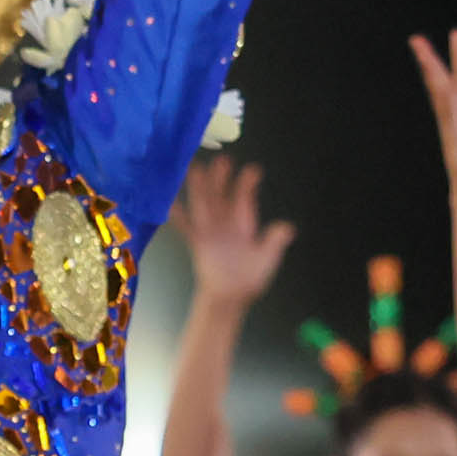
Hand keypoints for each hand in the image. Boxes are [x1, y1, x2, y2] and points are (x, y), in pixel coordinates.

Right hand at [173, 154, 293, 309]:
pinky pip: (186, 227)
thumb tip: (286, 228)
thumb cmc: (250, 277)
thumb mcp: (267, 258)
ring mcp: (210, 230)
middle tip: (222, 159)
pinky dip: (177, 215)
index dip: (248, 184)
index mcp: (244, 222)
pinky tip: (170, 202)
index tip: (253, 170)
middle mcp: (226, 222)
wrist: (231, 296)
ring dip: (199, 188)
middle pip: (222, 195)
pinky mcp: (198, 242)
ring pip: (203, 204)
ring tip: (195, 168)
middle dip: (221, 178)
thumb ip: (274, 242)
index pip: (245, 198)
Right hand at [407, 32, 456, 192]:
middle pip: (444, 80)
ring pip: (439, 94)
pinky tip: (439, 86)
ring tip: (422, 56)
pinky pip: (447, 116)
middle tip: (417, 40)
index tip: (456, 33)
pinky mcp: (452, 139)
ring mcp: (451, 125)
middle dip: (433, 60)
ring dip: (431, 75)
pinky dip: (444, 101)